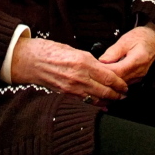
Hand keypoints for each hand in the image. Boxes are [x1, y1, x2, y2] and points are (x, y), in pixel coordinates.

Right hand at [10, 37, 128, 103]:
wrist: (28, 60)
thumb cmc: (48, 50)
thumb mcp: (72, 49)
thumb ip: (87, 60)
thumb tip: (100, 67)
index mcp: (83, 62)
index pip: (109, 76)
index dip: (120, 82)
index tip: (125, 84)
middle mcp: (79, 76)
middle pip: (106, 90)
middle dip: (118, 94)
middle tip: (124, 94)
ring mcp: (72, 87)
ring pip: (96, 99)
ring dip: (108, 101)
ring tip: (115, 100)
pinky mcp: (65, 94)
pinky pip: (85, 102)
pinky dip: (95, 104)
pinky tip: (101, 105)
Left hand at [98, 25, 154, 84]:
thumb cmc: (140, 37)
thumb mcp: (125, 40)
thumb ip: (114, 51)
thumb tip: (102, 61)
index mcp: (137, 60)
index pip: (118, 71)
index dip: (105, 71)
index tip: (94, 68)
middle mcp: (140, 71)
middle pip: (119, 80)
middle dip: (105, 77)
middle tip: (93, 73)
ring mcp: (139, 77)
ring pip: (121, 84)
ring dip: (110, 80)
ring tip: (98, 75)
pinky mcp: (137, 78)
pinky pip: (124, 82)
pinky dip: (115, 80)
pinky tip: (107, 76)